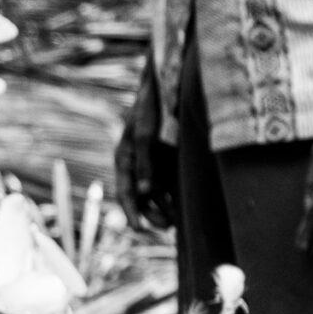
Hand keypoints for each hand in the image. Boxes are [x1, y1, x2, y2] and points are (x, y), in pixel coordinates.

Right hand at [116, 62, 178, 230]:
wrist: (166, 82)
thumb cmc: (152, 108)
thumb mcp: (146, 136)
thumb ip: (146, 165)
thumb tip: (145, 194)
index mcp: (124, 158)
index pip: (125, 192)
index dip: (131, 212)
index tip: (139, 230)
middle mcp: (136, 162)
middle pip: (141, 197)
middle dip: (152, 214)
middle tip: (168, 228)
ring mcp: (151, 159)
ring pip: (156, 192)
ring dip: (165, 207)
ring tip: (180, 222)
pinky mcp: (167, 156)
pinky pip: (168, 181)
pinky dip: (175, 194)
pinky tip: (187, 204)